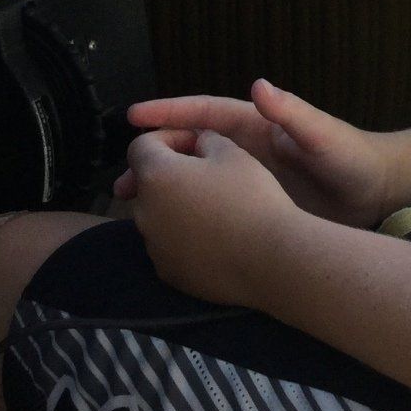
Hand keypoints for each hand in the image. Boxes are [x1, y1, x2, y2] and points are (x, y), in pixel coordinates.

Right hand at [114, 80, 394, 227]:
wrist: (376, 194)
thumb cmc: (352, 157)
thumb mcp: (322, 134)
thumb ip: (293, 113)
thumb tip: (260, 85)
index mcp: (257, 126)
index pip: (205, 114)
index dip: (170, 112)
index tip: (134, 116)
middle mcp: (246, 150)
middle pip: (190, 150)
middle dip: (154, 159)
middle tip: (120, 180)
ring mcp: (248, 180)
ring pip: (194, 182)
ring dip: (165, 191)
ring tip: (131, 208)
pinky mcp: (254, 207)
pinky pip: (211, 208)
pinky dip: (187, 215)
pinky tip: (166, 232)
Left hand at [126, 129, 294, 306]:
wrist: (269, 258)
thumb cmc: (250, 197)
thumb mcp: (233, 152)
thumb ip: (206, 140)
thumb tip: (198, 145)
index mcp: (156, 176)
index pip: (140, 147)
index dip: (168, 137)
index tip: (195, 144)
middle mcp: (144, 213)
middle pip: (146, 184)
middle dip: (170, 173)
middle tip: (206, 175)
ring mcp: (153, 247)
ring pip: (156, 216)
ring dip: (175, 205)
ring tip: (213, 208)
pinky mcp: (167, 272)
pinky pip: (168, 245)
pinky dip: (183, 236)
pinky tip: (215, 238)